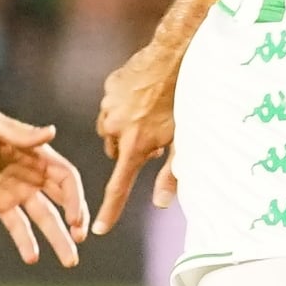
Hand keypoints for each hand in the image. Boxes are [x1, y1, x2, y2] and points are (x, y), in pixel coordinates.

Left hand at [0, 109, 88, 266]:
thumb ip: (21, 133)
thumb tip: (52, 132)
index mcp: (37, 155)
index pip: (66, 179)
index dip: (75, 199)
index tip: (75, 220)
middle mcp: (32, 175)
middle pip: (63, 200)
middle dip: (75, 220)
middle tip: (81, 240)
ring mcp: (16, 191)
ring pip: (44, 218)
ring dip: (57, 238)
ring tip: (69, 261)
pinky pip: (17, 226)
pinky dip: (26, 241)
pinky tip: (32, 258)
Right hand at [93, 35, 185, 233]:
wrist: (175, 55)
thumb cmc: (186, 98)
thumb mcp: (185, 141)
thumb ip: (172, 174)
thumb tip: (161, 202)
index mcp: (135, 146)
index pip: (119, 187)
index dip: (110, 210)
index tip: (99, 229)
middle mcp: (115, 129)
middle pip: (114, 152)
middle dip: (128, 150)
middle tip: (153, 139)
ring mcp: (109, 106)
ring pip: (111, 129)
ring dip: (125, 128)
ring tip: (149, 113)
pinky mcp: (108, 88)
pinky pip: (111, 105)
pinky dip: (123, 106)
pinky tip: (144, 95)